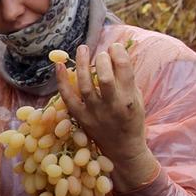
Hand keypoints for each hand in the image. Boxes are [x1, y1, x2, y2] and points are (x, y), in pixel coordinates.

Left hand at [56, 43, 157, 191]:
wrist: (123, 149)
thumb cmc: (132, 120)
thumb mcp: (137, 99)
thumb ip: (127, 80)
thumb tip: (115, 55)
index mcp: (129, 100)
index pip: (125, 70)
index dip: (119, 54)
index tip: (115, 47)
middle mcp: (112, 106)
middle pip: (105, 78)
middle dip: (103, 60)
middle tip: (102, 53)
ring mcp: (94, 113)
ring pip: (85, 85)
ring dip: (81, 64)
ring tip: (82, 49)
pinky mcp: (80, 118)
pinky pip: (68, 97)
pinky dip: (61, 81)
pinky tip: (58, 66)